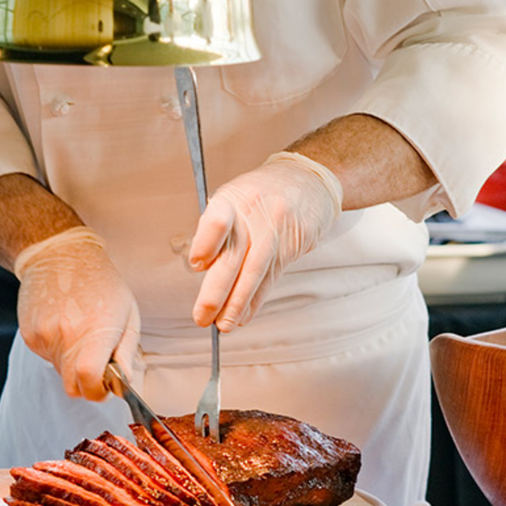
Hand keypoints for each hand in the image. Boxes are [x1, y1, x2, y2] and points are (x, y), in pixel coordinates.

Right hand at [14, 227, 139, 399]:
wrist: (61, 255)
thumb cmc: (102, 283)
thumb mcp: (129, 315)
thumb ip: (126, 353)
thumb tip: (122, 383)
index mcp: (95, 332)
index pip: (89, 381)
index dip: (98, 392)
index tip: (106, 386)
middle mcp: (65, 337)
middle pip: (73, 387)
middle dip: (88, 383)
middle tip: (98, 362)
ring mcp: (44, 336)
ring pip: (61, 372)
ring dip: (74, 363)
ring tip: (81, 332)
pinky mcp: (30, 335)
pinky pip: (48, 357)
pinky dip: (60, 351)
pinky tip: (66, 325)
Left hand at [188, 152, 342, 330]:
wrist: (308, 180)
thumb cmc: (260, 194)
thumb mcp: (234, 198)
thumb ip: (216, 230)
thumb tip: (201, 268)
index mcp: (232, 199)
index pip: (217, 220)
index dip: (206, 244)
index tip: (197, 265)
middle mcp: (254, 214)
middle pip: (234, 258)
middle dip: (216, 293)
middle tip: (202, 317)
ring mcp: (276, 231)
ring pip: (254, 273)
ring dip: (237, 304)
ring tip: (223, 325)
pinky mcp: (292, 246)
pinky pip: (271, 279)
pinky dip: (255, 301)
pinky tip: (244, 316)